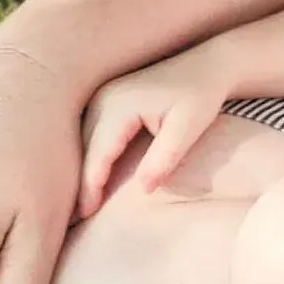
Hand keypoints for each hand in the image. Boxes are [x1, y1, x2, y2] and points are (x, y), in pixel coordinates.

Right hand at [75, 45, 233, 218]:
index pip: (98, 153)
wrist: (209, 64)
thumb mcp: (189, 128)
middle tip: (74, 219)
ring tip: (78, 205)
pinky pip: (91, 133)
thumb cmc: (202, 96)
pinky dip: (90, 156)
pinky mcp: (107, 99)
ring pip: (82, 141)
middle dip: (79, 182)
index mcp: (120, 104)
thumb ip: (165, 157)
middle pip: (83, 148)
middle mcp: (104, 97)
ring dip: (81, 170)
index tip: (86, 214)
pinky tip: (91, 179)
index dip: (90, 186)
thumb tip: (144, 189)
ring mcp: (102, 96)